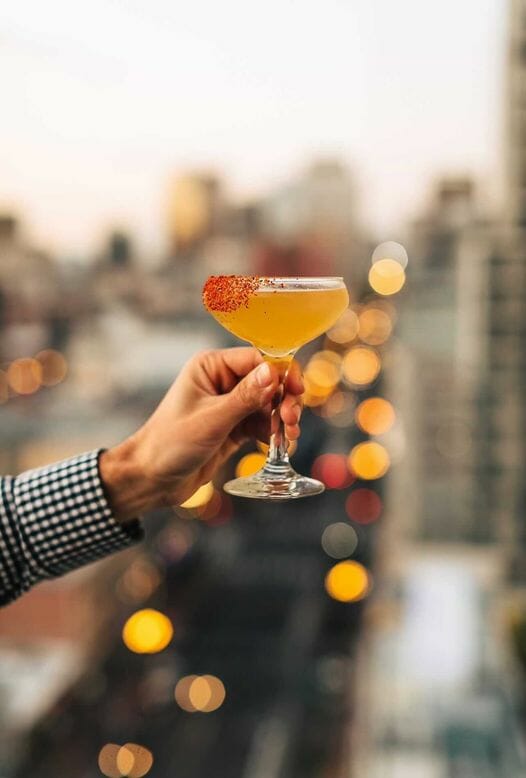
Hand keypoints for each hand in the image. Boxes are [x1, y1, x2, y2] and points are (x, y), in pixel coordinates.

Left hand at [100, 348, 303, 519]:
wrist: (152, 479)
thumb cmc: (170, 443)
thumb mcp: (212, 419)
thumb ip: (245, 397)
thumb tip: (273, 372)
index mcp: (210, 367)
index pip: (257, 359)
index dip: (281, 373)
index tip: (296, 391)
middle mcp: (221, 381)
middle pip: (268, 381)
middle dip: (284, 399)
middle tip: (290, 421)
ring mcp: (229, 405)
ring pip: (269, 404)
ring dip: (282, 418)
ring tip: (289, 437)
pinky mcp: (234, 427)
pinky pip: (262, 424)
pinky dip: (274, 433)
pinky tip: (281, 446)